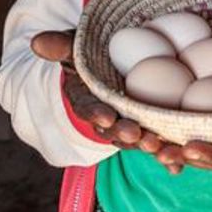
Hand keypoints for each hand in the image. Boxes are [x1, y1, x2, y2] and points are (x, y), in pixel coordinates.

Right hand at [30, 30, 163, 156]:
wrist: (111, 65)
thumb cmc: (92, 54)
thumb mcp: (76, 47)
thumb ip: (60, 46)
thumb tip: (36, 42)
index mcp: (87, 100)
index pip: (88, 108)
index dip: (96, 113)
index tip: (105, 116)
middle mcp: (107, 117)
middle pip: (114, 129)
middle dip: (123, 133)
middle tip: (135, 134)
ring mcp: (128, 125)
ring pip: (136, 140)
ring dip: (145, 146)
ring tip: (157, 146)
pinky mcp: (148, 131)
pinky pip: (157, 146)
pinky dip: (166, 161)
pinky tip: (176, 169)